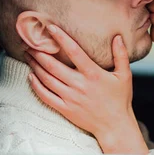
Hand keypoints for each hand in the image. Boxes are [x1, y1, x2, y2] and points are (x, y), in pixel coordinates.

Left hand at [25, 26, 148, 154]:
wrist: (114, 126)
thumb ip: (121, 55)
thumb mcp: (125, 75)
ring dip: (35, 66)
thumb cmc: (120, 100)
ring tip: (28, 55)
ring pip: (47, 79)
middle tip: (30, 42)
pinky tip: (31, 77)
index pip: (74, 51)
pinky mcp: (65, 109)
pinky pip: (46, 96)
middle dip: (39, 52)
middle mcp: (79, 85)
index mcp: (93, 74)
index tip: (51, 28)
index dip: (61, 38)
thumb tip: (117, 37)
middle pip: (53, 65)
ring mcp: (70, 98)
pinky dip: (36, 86)